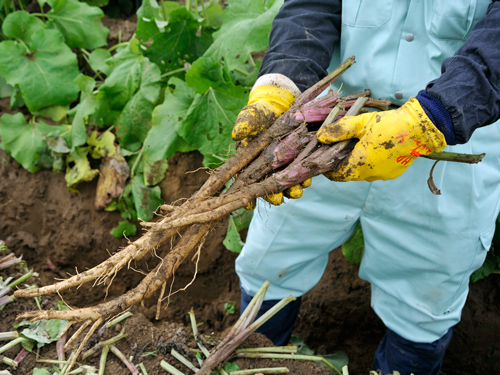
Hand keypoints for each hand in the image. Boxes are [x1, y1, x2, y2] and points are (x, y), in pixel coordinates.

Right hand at [233, 74, 310, 206]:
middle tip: (278, 200)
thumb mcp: (251, 116)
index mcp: (251, 160)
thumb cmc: (261, 111)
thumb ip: (245, 124)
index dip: (248, 193)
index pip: (247, 180)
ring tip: (297, 191)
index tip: (250, 204)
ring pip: (286, 182)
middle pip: (268, 186)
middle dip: (274, 195)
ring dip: (291, 189)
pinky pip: (302, 172)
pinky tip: (308, 179)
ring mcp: (284, 164)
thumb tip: (236, 134)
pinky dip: (305, 177)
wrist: (282, 102)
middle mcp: (267, 166)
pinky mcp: (299, 159)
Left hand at [316, 97, 446, 181]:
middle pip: (349, 174)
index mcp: (360, 164)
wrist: (420, 128)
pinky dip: (370, 163)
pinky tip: (372, 149)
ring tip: (355, 148)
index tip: (323, 161)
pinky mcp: (393, 172)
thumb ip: (339, 130)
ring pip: (363, 173)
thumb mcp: (360, 123)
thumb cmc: (389, 124)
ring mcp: (383, 175)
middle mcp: (370, 174)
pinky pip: (376, 170)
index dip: (328, 170)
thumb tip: (320, 137)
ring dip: (356, 164)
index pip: (337, 175)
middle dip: (342, 165)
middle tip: (338, 151)